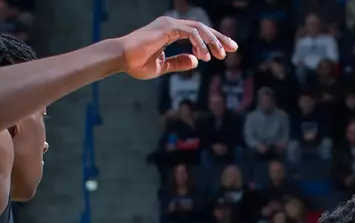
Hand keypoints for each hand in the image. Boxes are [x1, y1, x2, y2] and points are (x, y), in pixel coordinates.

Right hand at [117, 15, 235, 79]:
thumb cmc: (137, 63)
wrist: (121, 59)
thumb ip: (179, 62)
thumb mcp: (163, 67)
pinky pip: (190, 32)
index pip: (197, 34)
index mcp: (171, 32)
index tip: (225, 52)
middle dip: (219, 38)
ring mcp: (169, 23)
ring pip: (199, 28)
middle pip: (202, 28)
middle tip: (233, 48)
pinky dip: (199, 42)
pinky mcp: (167, 27)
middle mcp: (172, 24)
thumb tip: (196, 62)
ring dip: (212, 41)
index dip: (213, 42)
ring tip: (220, 56)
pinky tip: (204, 55)